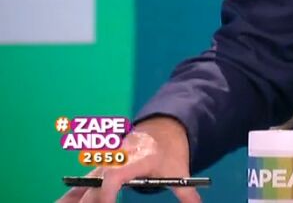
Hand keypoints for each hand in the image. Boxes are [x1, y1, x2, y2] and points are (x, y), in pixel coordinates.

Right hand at [56, 116, 200, 202]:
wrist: (161, 131)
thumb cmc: (169, 154)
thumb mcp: (180, 171)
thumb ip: (186, 193)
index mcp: (137, 156)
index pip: (116, 172)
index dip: (108, 190)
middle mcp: (116, 157)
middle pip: (96, 182)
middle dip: (90, 201)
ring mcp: (105, 163)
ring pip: (83, 183)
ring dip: (71, 199)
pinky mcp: (98, 169)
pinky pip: (81, 185)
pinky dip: (71, 197)